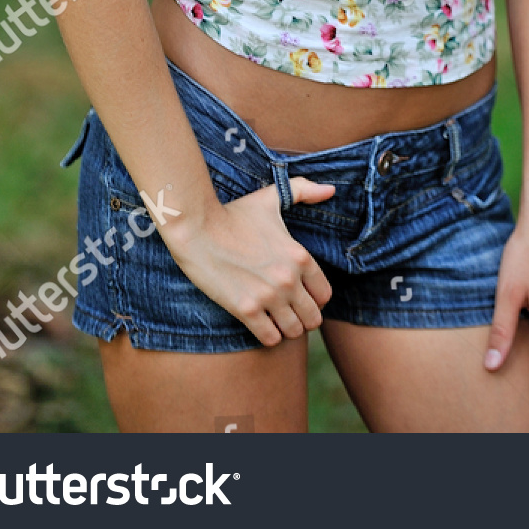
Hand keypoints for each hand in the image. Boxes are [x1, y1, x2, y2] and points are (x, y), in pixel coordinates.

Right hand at [169, 177, 335, 345]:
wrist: (197, 229)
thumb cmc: (234, 213)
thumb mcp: (271, 197)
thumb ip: (304, 190)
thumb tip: (331, 189)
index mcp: (300, 256)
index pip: (325, 295)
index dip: (315, 298)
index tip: (301, 295)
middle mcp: (289, 279)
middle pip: (313, 318)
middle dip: (303, 317)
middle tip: (288, 311)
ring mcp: (268, 297)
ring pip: (294, 332)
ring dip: (286, 328)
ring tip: (275, 318)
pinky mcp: (246, 310)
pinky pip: (270, 339)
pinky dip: (268, 336)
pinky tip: (260, 323)